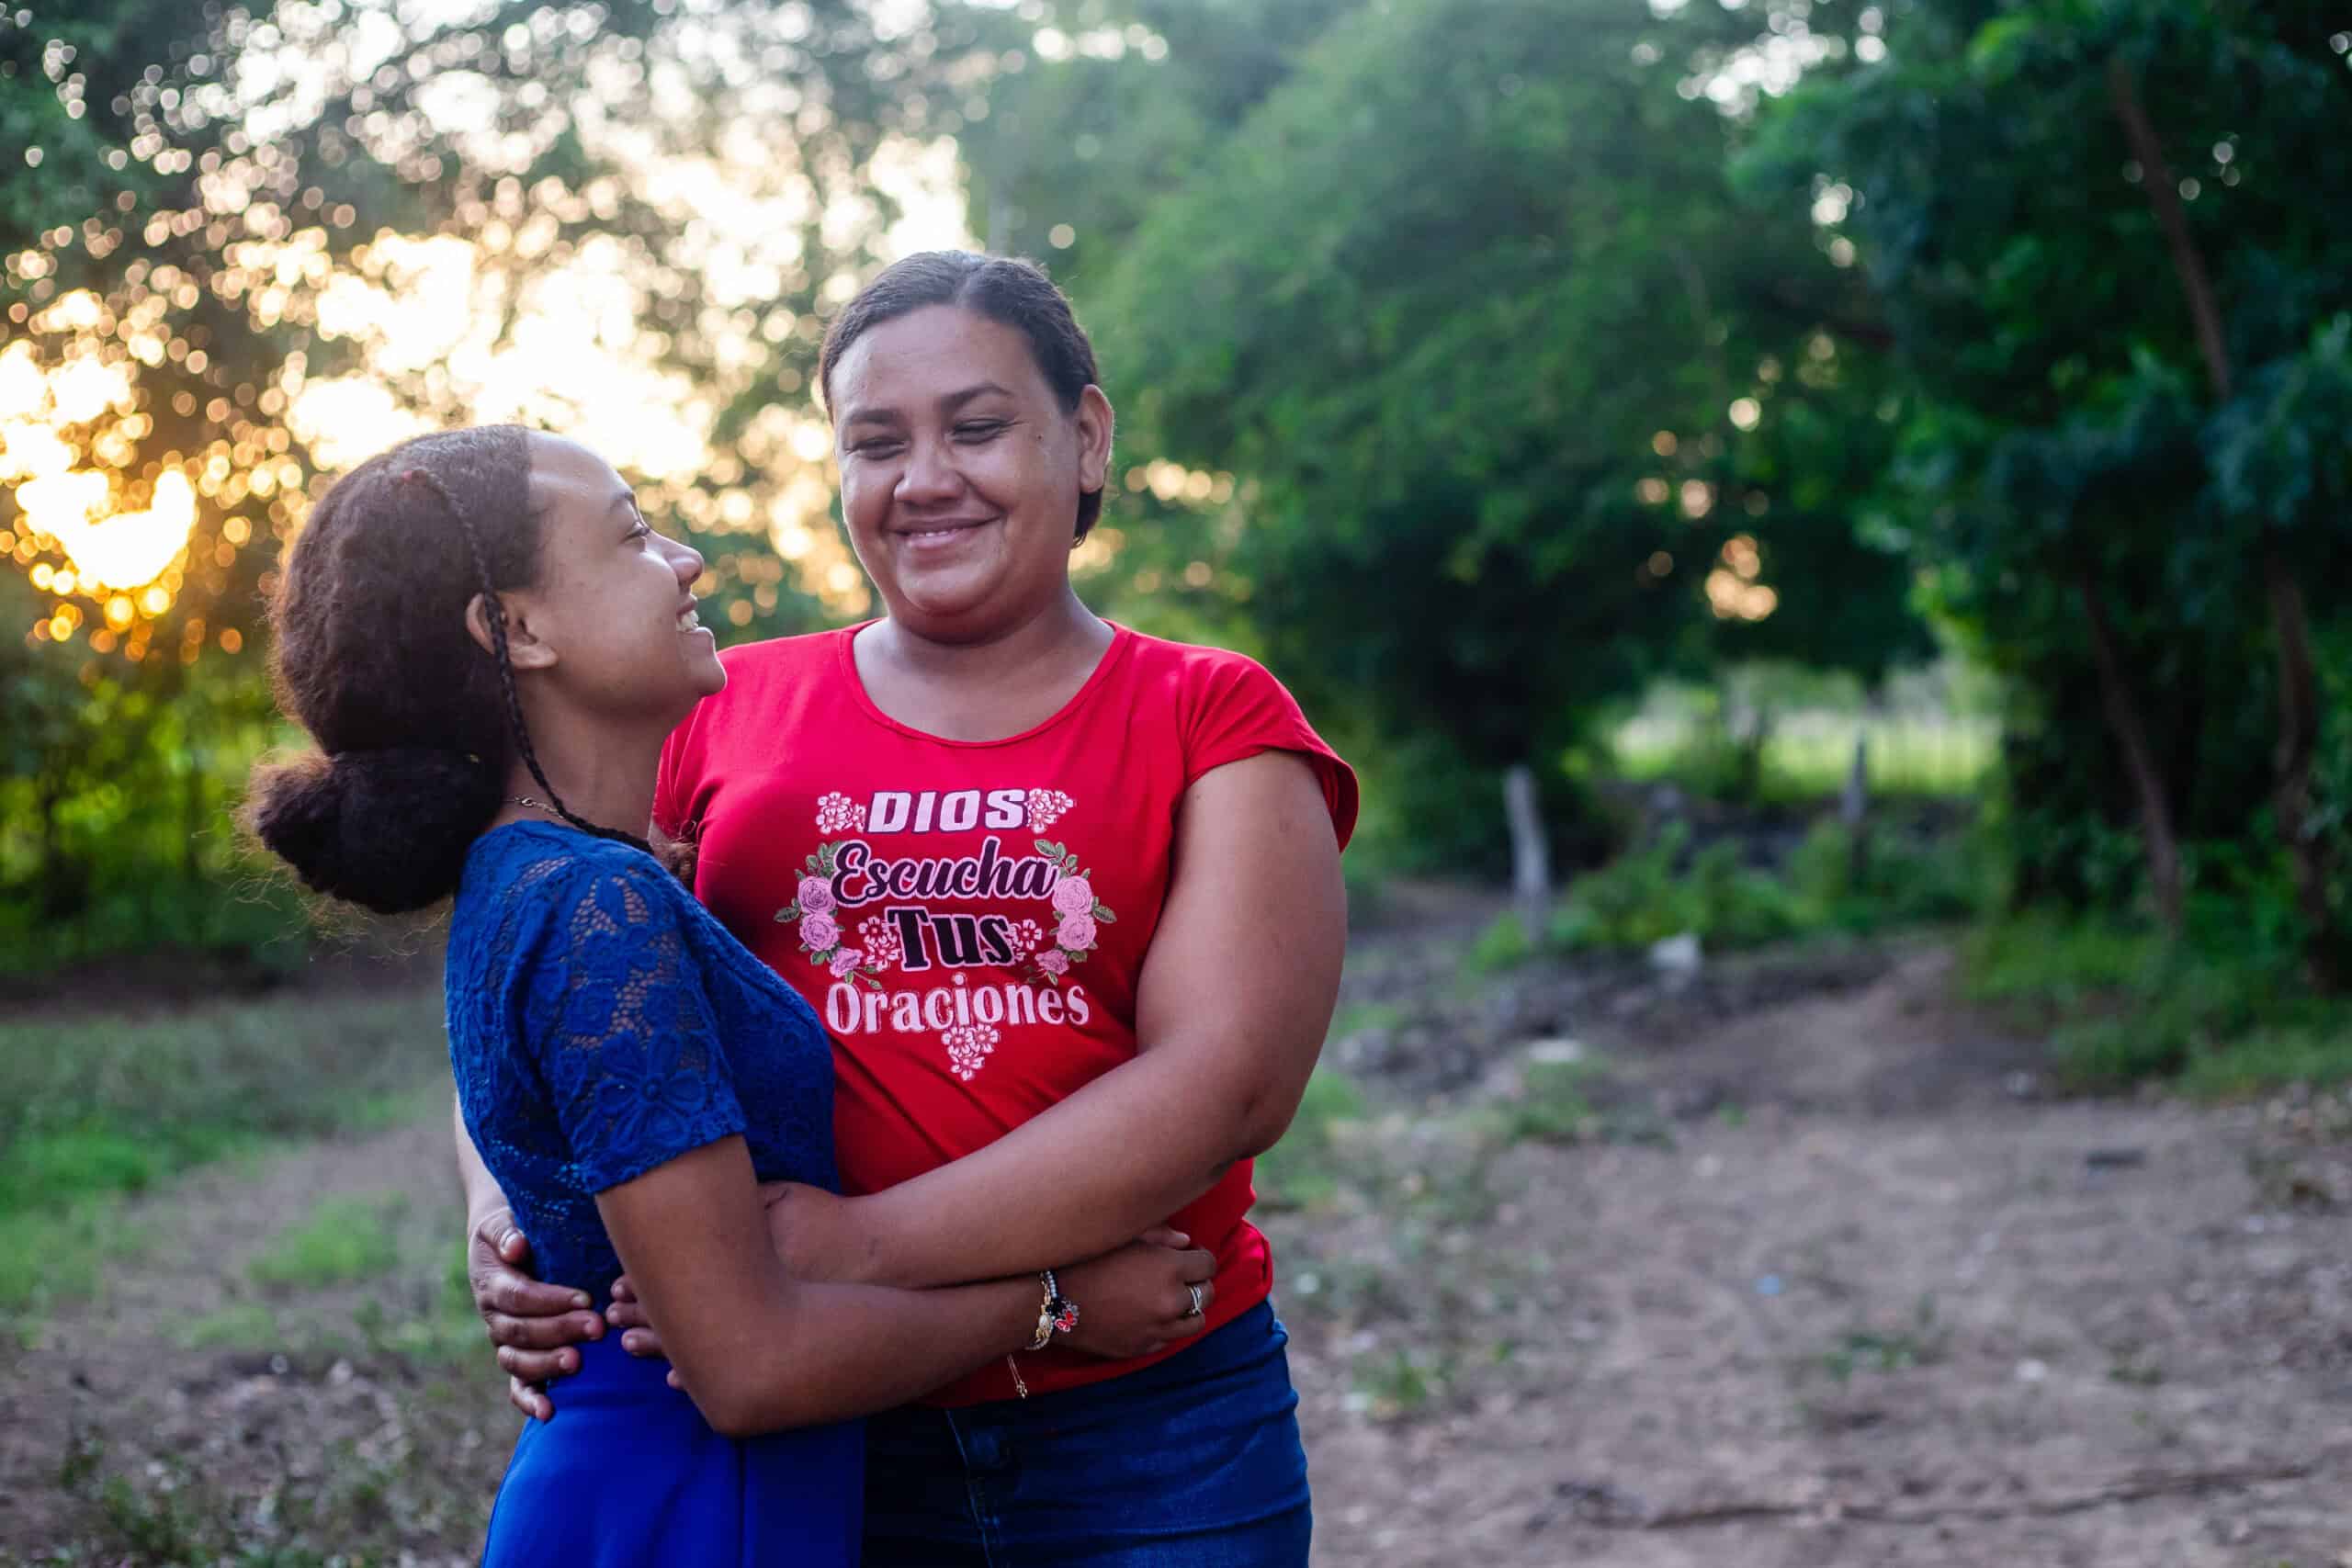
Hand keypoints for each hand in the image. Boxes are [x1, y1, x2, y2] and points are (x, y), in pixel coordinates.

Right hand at [467, 1207, 602, 1419]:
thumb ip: (507, 1232)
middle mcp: (494, 1316)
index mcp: (492, 1283)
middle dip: (559, 1330)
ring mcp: (504, 1340)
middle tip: (596, 1328)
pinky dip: (529, 1400)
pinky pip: (517, 1384)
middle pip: (521, 1331)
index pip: (519, 1296)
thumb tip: (517, 1247)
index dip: (549, 1300)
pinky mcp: (517, 1357)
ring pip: (518, 1360)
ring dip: (547, 1364)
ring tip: (577, 1363)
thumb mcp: (501, 1221)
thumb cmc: (512, 1229)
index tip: (585, 1299)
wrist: (504, 1242)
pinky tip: (549, 1412)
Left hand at [606, 1183, 849, 1373]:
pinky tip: (672, 1380)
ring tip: (627, 1346)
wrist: (879, 1257)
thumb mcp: (781, 1197)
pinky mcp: (776, 1343)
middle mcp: (744, 1294)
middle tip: (610, 1317)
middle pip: (679, 1309)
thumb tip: (689, 1196)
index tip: (617, 1285)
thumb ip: (738, 1203)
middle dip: (642, 1315)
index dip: (643, 1281)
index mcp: (737, 1257)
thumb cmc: (827, 1220)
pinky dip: (697, 1373)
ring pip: (697, 1343)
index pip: (676, 1272)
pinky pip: (730, 1363)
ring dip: (659, 1345)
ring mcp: (761, 1322)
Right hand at [1054, 1228, 1216, 1359]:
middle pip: (1207, 1295)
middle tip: (1184, 1276)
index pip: (1208, 1265)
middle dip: (1199, 1283)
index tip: (1189, 1255)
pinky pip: (1168, 1340)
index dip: (1199, 1257)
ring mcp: (1156, 1330)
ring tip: (1173, 1299)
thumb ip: (1162, 1236)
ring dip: (1189, 1309)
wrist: (1049, 1298)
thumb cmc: (1085, 1257)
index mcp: (1170, 1270)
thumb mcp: (1125, 1237)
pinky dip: (1166, 1328)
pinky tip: (1150, 1315)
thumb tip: (1187, 1242)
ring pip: (1195, 1323)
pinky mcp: (1141, 1348)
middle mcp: (1169, 1303)